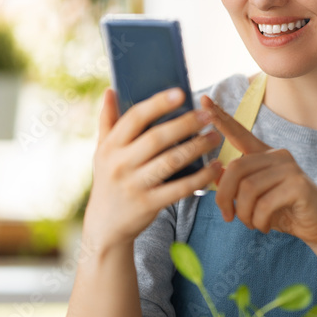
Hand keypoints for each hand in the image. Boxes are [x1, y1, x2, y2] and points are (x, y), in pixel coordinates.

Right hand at [83, 88, 222, 252]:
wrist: (104, 227)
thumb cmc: (109, 181)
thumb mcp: (101, 152)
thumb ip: (107, 121)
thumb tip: (110, 90)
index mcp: (110, 146)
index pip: (135, 118)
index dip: (158, 104)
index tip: (180, 93)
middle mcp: (119, 164)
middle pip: (156, 138)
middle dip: (185, 124)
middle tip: (207, 115)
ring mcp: (134, 185)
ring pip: (171, 161)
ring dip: (197, 147)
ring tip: (215, 137)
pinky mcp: (149, 204)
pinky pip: (179, 188)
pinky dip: (200, 177)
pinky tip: (215, 167)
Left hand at [202, 94, 316, 248]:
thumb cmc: (285, 211)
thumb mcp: (255, 198)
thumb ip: (238, 184)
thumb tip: (216, 174)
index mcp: (265, 155)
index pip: (240, 133)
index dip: (221, 118)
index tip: (204, 100)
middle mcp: (278, 156)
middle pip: (235, 168)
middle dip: (224, 197)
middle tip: (227, 217)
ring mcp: (289, 169)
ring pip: (247, 189)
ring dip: (243, 213)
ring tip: (251, 224)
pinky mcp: (298, 185)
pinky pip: (264, 204)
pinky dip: (258, 220)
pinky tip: (264, 226)